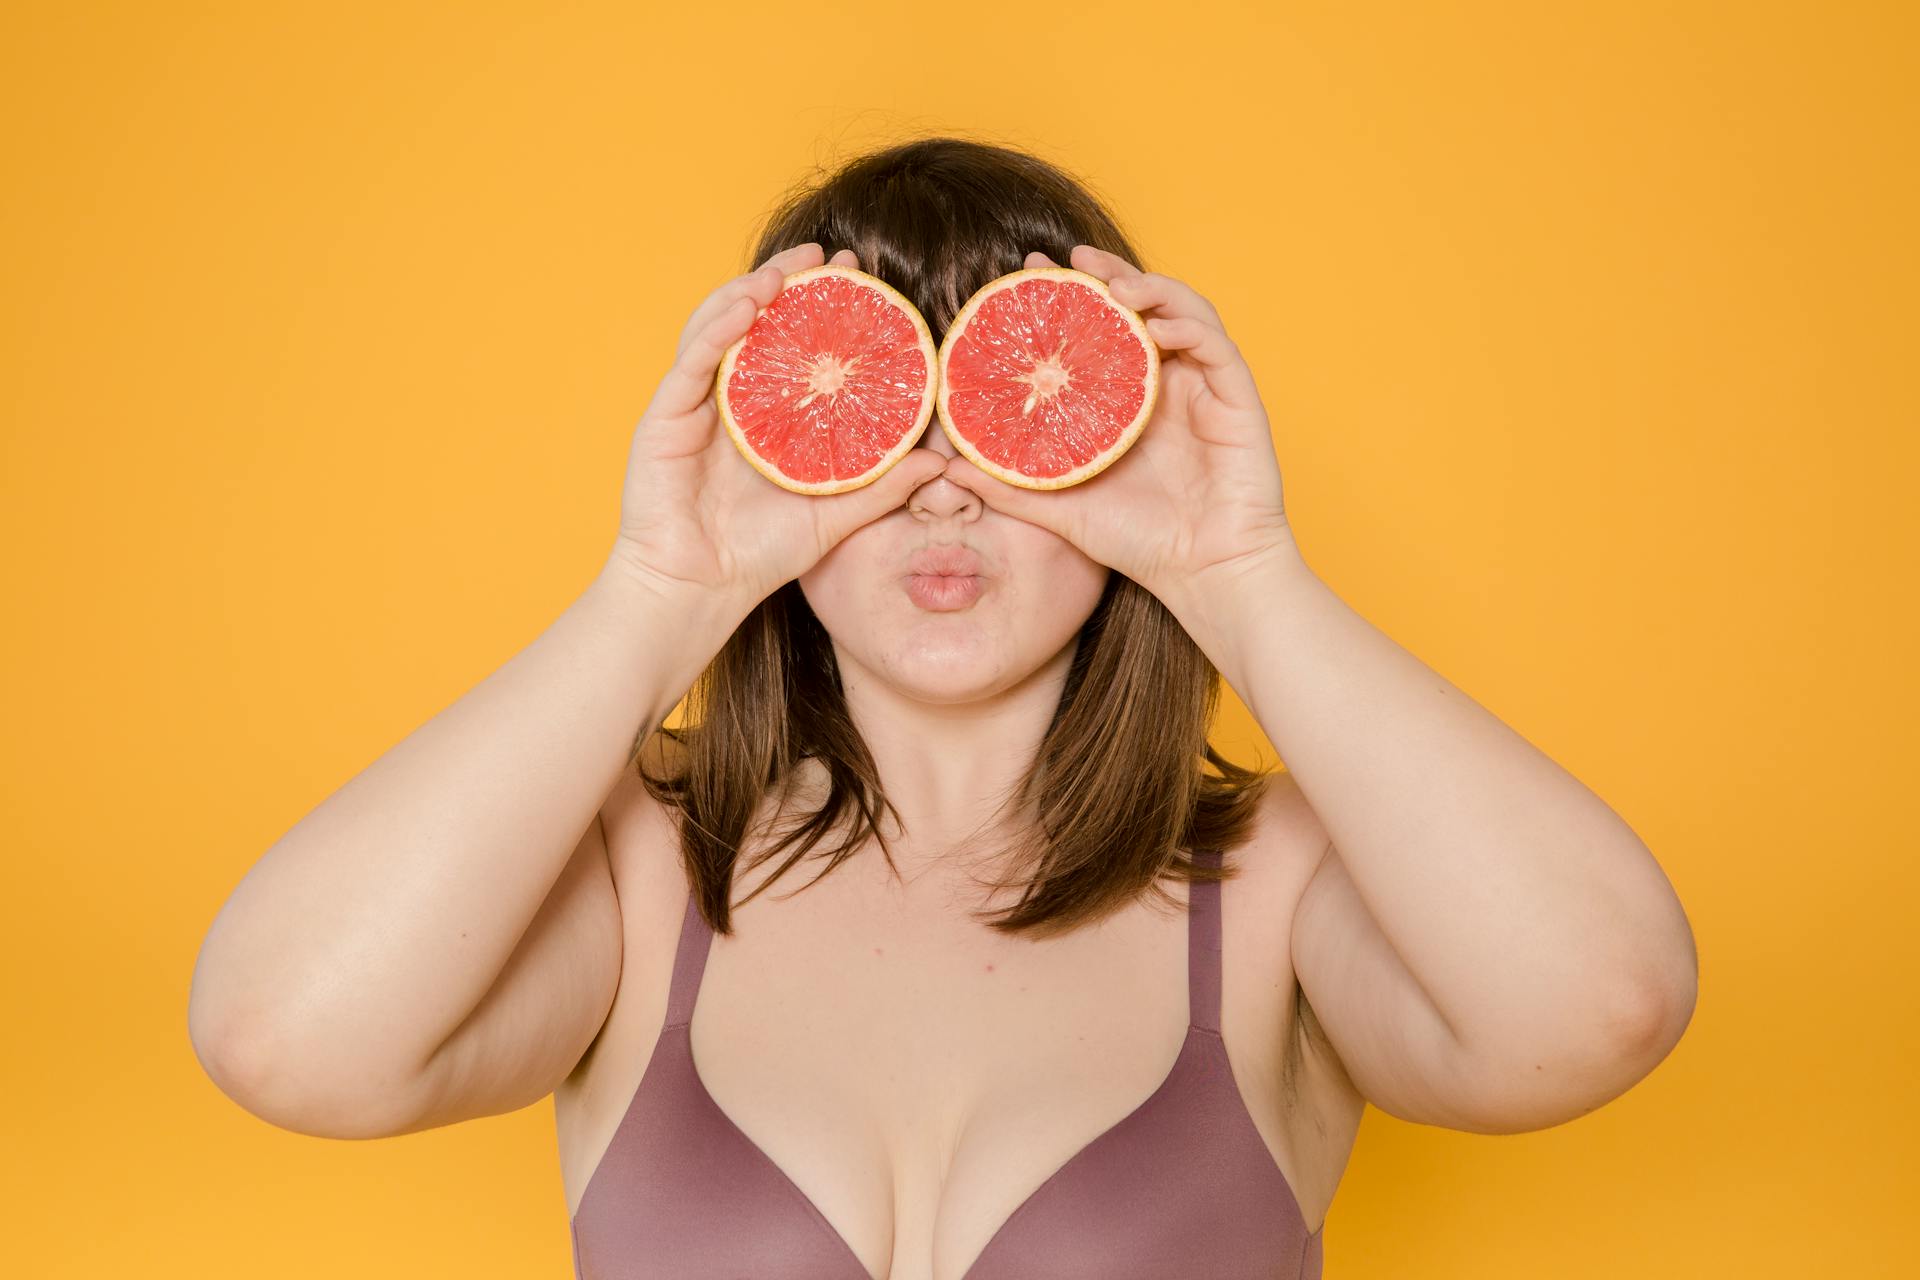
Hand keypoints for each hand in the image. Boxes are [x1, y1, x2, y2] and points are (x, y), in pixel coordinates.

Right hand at [607, 242, 948, 603]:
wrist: (698, 591)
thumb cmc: (759, 556)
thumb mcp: (835, 515)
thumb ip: (882, 486)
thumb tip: (941, 462)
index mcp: (763, 414)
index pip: (790, 342)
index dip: (819, 304)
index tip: (858, 274)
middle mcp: (726, 398)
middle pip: (753, 321)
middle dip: (788, 280)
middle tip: (827, 253)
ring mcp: (692, 404)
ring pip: (716, 327)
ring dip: (749, 291)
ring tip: (786, 270)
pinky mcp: (663, 418)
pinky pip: (691, 361)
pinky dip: (718, 329)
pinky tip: (747, 308)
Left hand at [938, 245, 1298, 600]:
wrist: (1203, 575)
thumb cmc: (1140, 543)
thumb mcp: (1060, 508)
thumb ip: (1008, 486)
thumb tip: (947, 469)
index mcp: (1126, 400)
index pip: (1097, 330)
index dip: (1070, 296)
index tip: (1029, 273)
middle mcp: (1165, 384)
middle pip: (1140, 308)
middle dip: (1108, 274)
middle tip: (1073, 259)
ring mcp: (1204, 388)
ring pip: (1182, 313)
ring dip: (1151, 288)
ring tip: (1114, 284)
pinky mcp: (1237, 400)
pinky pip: (1217, 347)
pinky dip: (1188, 326)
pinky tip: (1155, 328)